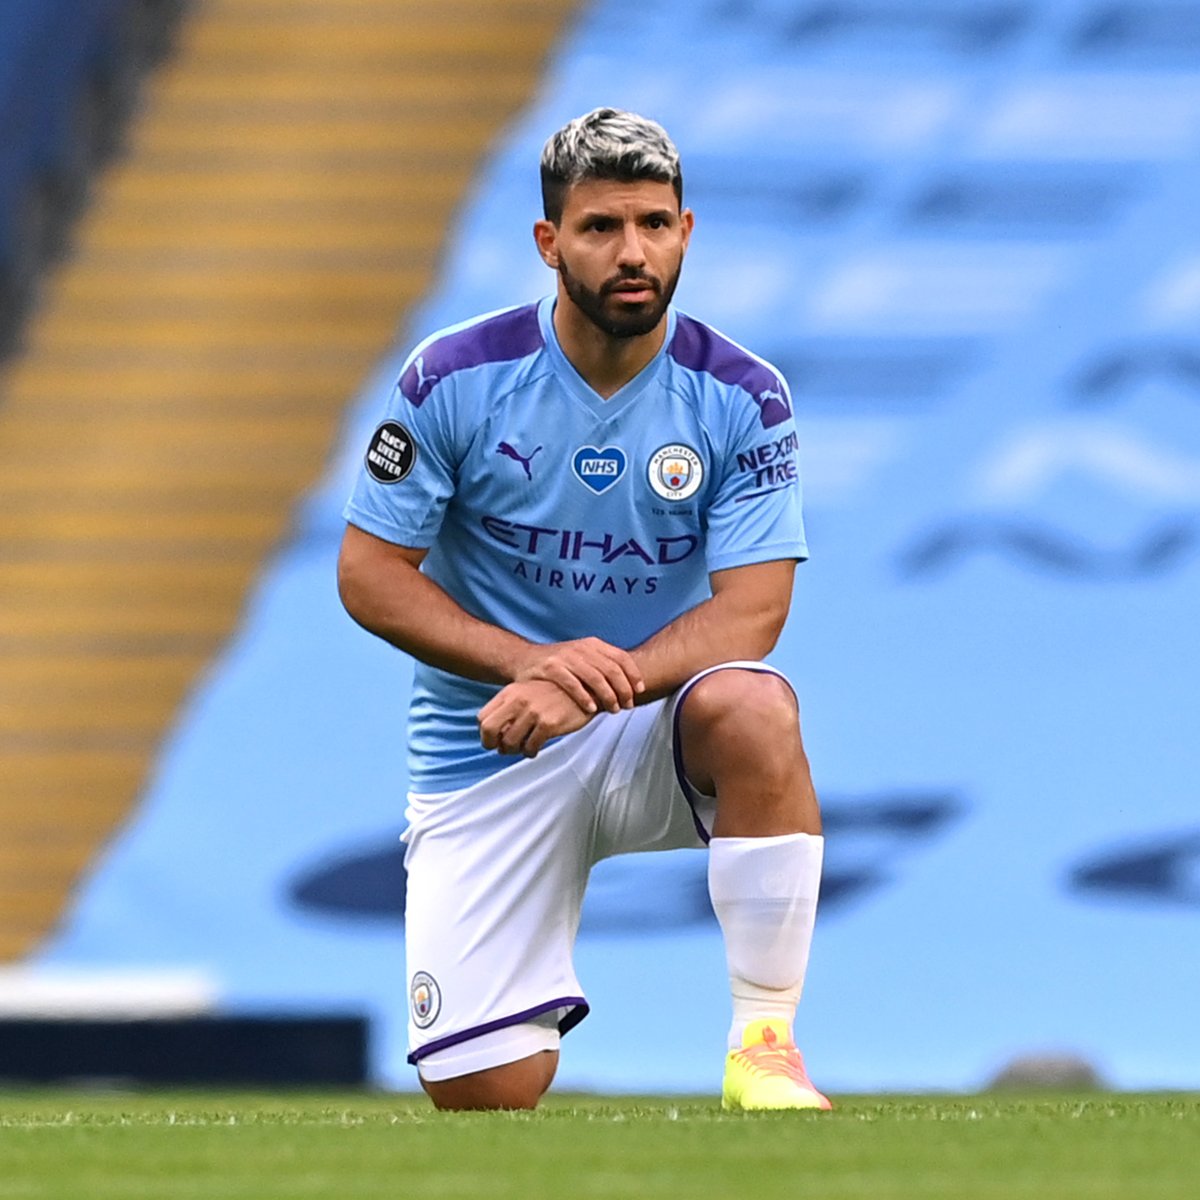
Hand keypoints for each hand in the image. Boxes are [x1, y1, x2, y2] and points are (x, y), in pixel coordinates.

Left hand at [478, 680, 594, 757]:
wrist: (585, 690)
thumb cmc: (554, 695)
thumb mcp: (527, 694)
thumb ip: (510, 709)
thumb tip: (495, 737)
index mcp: (510, 692)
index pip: (482, 718)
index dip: (486, 733)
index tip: (495, 740)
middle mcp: (518, 701)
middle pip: (489, 730)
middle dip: (492, 744)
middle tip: (503, 749)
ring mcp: (533, 712)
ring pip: (509, 743)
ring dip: (514, 750)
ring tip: (524, 748)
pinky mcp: (548, 724)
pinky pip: (530, 747)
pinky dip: (530, 752)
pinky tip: (536, 748)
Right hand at [511, 637, 643, 714]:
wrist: (526, 659)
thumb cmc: (561, 664)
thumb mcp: (584, 659)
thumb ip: (604, 666)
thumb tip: (633, 684)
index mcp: (593, 644)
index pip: (621, 657)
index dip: (634, 675)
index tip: (640, 691)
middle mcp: (581, 648)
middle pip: (611, 669)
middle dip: (623, 689)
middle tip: (628, 705)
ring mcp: (565, 657)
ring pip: (595, 677)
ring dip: (608, 696)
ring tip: (613, 710)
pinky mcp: (551, 668)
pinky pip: (572, 683)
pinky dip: (584, 697)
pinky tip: (592, 708)